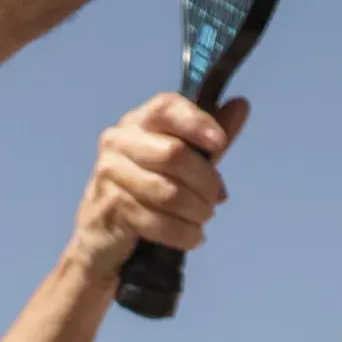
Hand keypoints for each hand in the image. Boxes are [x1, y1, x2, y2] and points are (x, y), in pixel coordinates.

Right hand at [72, 92, 247, 282]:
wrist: (100, 234)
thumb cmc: (145, 189)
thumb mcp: (181, 161)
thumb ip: (209, 136)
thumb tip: (241, 105)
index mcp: (137, 122)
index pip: (166, 108)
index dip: (197, 122)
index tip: (221, 143)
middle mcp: (118, 142)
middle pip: (174, 154)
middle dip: (206, 181)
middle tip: (216, 198)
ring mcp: (110, 175)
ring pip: (168, 193)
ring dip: (197, 210)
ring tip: (204, 217)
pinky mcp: (110, 209)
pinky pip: (158, 222)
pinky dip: (184, 233)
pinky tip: (193, 236)